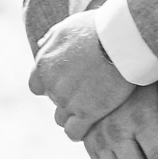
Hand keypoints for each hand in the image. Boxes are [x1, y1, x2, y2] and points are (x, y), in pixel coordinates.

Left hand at [28, 9, 133, 139]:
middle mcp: (52, 84)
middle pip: (54, 101)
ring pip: (61, 118)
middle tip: (88, 91)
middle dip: (68, 97)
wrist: (120, 39)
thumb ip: (52, 40)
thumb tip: (41, 45)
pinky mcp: (86, 113)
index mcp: (44, 63)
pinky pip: (73, 132)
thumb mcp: (68, 26)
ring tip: (92, 107)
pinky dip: (80, 130)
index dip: (51, 86)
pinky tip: (91, 124)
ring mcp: (68, 100)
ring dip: (74, 114)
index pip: (37, 86)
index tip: (68, 83)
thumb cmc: (98, 28)